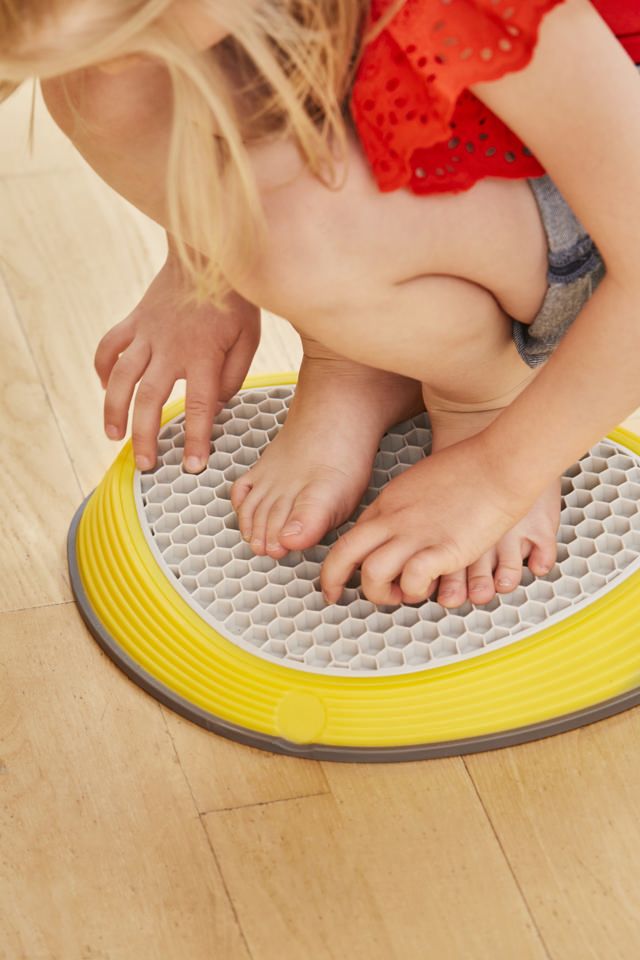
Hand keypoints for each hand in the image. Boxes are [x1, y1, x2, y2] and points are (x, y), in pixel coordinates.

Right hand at [95, 245, 259, 471]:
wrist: (208, 252)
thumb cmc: (235, 300)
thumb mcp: (249, 339)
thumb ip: (232, 376)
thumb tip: (215, 405)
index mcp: (203, 356)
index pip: (199, 408)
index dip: (195, 440)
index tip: (193, 466)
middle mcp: (170, 348)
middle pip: (150, 401)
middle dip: (145, 437)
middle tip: (146, 465)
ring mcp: (147, 334)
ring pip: (122, 379)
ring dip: (114, 411)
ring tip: (113, 437)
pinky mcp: (134, 320)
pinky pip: (110, 347)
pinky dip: (104, 369)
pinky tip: (106, 389)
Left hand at [320, 436, 533, 605]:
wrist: (501, 462)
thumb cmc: (472, 468)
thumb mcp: (422, 481)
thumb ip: (407, 505)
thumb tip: (403, 526)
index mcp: (388, 502)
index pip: (350, 536)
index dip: (339, 561)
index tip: (341, 577)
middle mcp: (394, 519)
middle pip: (343, 554)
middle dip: (332, 579)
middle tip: (336, 595)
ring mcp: (416, 535)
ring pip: (371, 574)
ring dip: (378, 593)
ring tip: (397, 595)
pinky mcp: (443, 550)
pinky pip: (411, 581)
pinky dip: (414, 591)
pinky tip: (427, 587)